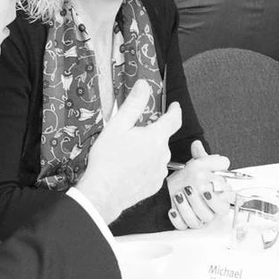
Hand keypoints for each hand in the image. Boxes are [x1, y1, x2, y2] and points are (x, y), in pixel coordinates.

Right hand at [74, 83, 180, 222]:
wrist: (103, 193)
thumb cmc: (108, 160)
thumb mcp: (118, 126)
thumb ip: (134, 104)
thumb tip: (144, 85)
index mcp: (157, 137)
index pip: (174, 119)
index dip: (175, 110)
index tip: (174, 106)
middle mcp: (163, 154)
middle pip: (161, 138)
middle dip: (150, 134)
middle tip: (130, 137)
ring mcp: (160, 171)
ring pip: (157, 155)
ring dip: (147, 152)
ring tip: (125, 156)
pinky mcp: (155, 185)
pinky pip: (153, 171)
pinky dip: (144, 167)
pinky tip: (129, 169)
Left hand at [166, 140, 232, 229]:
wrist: (170, 186)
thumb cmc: (188, 177)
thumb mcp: (200, 164)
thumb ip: (210, 160)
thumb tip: (211, 153)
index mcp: (219, 197)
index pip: (225, 204)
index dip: (216, 199)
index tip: (206, 190)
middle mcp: (210, 209)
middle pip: (210, 215)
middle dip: (198, 203)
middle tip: (189, 189)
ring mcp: (198, 218)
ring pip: (196, 221)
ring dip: (186, 208)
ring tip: (178, 195)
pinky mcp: (185, 223)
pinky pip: (182, 226)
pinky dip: (177, 218)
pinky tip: (173, 209)